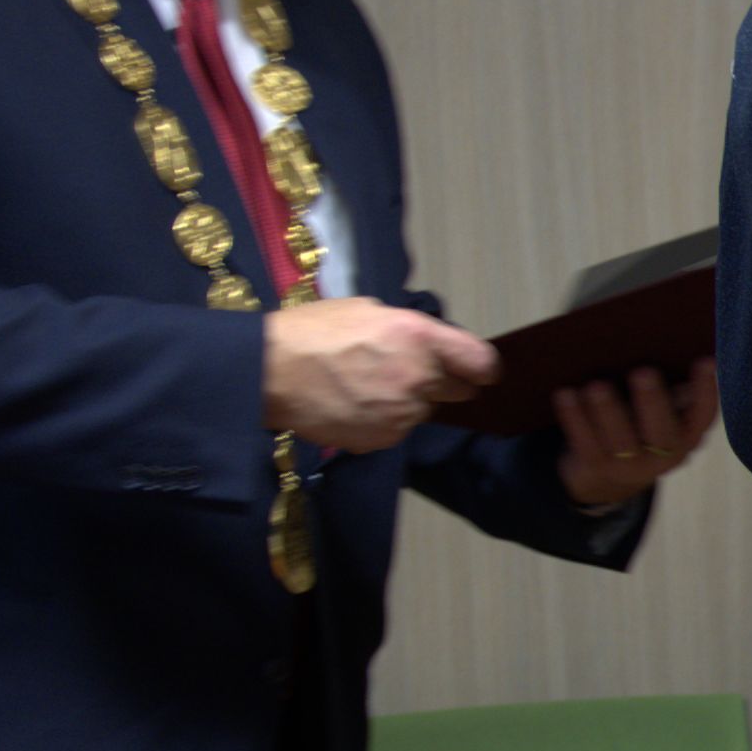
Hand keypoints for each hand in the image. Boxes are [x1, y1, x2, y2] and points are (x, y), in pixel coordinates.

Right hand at [263, 300, 502, 452]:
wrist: (270, 372)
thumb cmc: (313, 331)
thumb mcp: (368, 312)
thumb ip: (408, 330)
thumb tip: (428, 344)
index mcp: (420, 337)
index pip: (480, 361)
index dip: (481, 367)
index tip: (478, 371)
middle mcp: (420, 377)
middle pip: (457, 390)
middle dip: (441, 382)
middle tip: (406, 373)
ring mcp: (403, 413)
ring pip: (422, 411)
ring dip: (407, 402)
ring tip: (367, 388)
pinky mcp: (383, 438)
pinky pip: (396, 430)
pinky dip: (383, 421)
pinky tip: (354, 406)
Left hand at [551, 359, 719, 508]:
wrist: (607, 471)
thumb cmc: (639, 419)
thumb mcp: (659, 407)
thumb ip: (668, 382)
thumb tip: (659, 335)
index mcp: (688, 434)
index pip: (704, 414)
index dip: (707, 390)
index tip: (705, 360)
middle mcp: (666, 455)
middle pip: (662, 431)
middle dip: (653, 401)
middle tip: (642, 371)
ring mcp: (632, 467)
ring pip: (621, 441)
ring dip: (608, 411)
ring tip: (596, 385)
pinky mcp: (598, 468)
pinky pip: (586, 444)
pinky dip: (574, 418)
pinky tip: (565, 394)